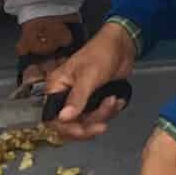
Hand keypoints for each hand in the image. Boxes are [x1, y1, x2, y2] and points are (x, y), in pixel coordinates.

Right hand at [45, 24, 136, 140]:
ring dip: (103, 115)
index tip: (84, 130)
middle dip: (90, 123)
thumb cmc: (102, 54)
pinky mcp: (96, 100)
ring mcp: (81, 100)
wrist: (123, 44)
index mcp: (56, 88)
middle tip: (104, 123)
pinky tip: (118, 100)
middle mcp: (65, 96)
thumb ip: (77, 97)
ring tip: (114, 100)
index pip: (52, 118)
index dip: (67, 128)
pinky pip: (100, 116)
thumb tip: (63, 119)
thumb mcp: (89, 75)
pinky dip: (110, 112)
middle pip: (71, 124)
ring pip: (88, 122)